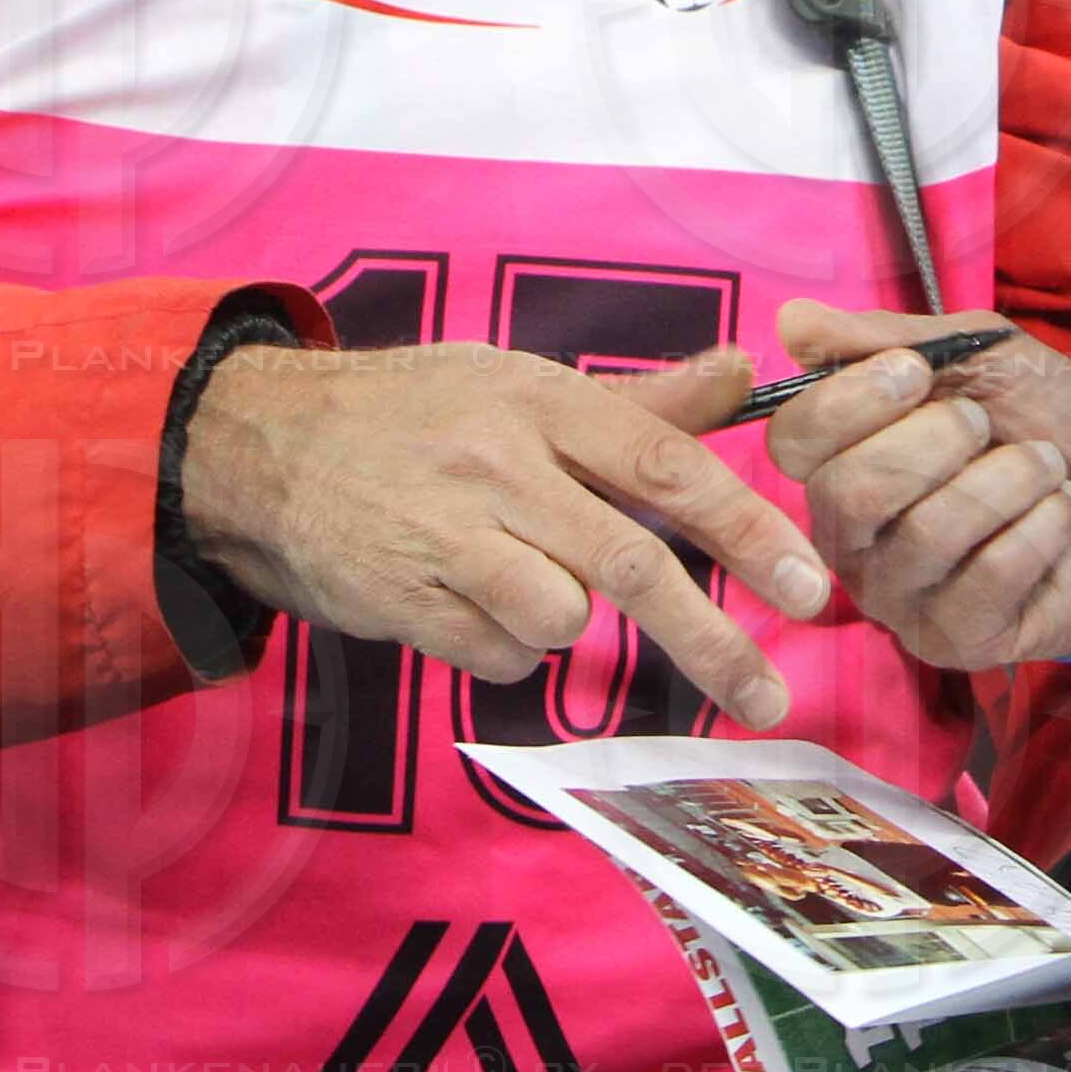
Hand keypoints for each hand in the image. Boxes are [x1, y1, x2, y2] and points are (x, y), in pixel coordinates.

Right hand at [174, 341, 826, 729]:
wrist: (264, 446)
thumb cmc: (417, 414)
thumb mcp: (521, 384)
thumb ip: (640, 402)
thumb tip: (742, 372)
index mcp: (543, 403)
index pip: (666, 465)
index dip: (745, 528)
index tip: (806, 588)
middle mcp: (501, 466)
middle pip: (630, 563)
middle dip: (711, 641)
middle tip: (769, 699)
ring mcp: (448, 536)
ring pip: (561, 617)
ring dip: (569, 622)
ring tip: (524, 576)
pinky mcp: (404, 599)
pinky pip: (497, 655)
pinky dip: (505, 646)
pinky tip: (468, 598)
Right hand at [759, 305, 1070, 670]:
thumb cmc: (1038, 420)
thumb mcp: (980, 354)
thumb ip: (891, 339)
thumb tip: (794, 321)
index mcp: (839, 461)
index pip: (792, 442)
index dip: (850, 402)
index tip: (917, 371)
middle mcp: (850, 537)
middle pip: (848, 494)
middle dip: (935, 443)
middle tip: (985, 424)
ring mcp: (898, 597)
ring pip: (926, 537)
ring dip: (1007, 480)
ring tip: (1045, 466)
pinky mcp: (952, 642)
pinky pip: (988, 579)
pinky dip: (1042, 527)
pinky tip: (1059, 515)